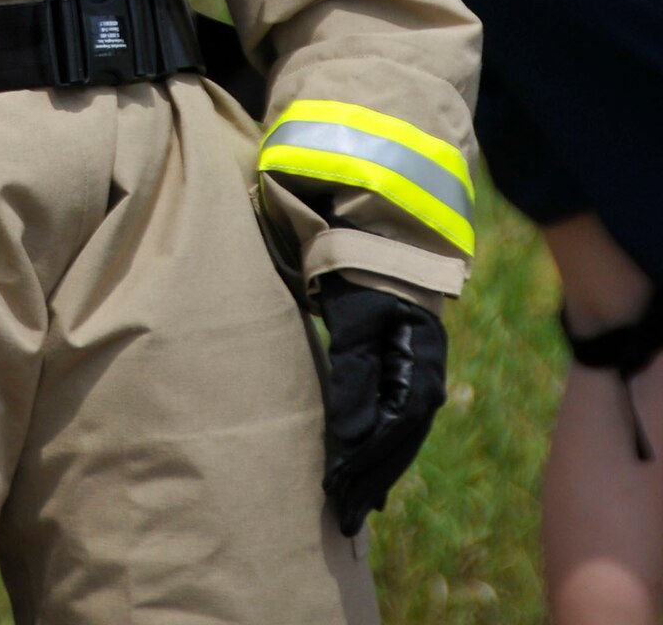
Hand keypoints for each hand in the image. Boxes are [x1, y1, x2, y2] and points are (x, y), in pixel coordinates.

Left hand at [318, 273, 447, 536]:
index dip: (363, 466)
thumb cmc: (365, 278)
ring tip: (354, 509)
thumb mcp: (356, 324)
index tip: (335, 494)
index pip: (391, 434)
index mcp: (420, 372)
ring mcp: (421, 379)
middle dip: (371, 483)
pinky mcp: (408, 375)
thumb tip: (349, 439)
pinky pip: (397, 424)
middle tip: (344, 522)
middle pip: (399, 445)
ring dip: (377, 473)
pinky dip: (381, 451)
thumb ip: (353, 378)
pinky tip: (370, 474)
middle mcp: (427, 383)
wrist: (383, 241)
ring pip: (399, 439)